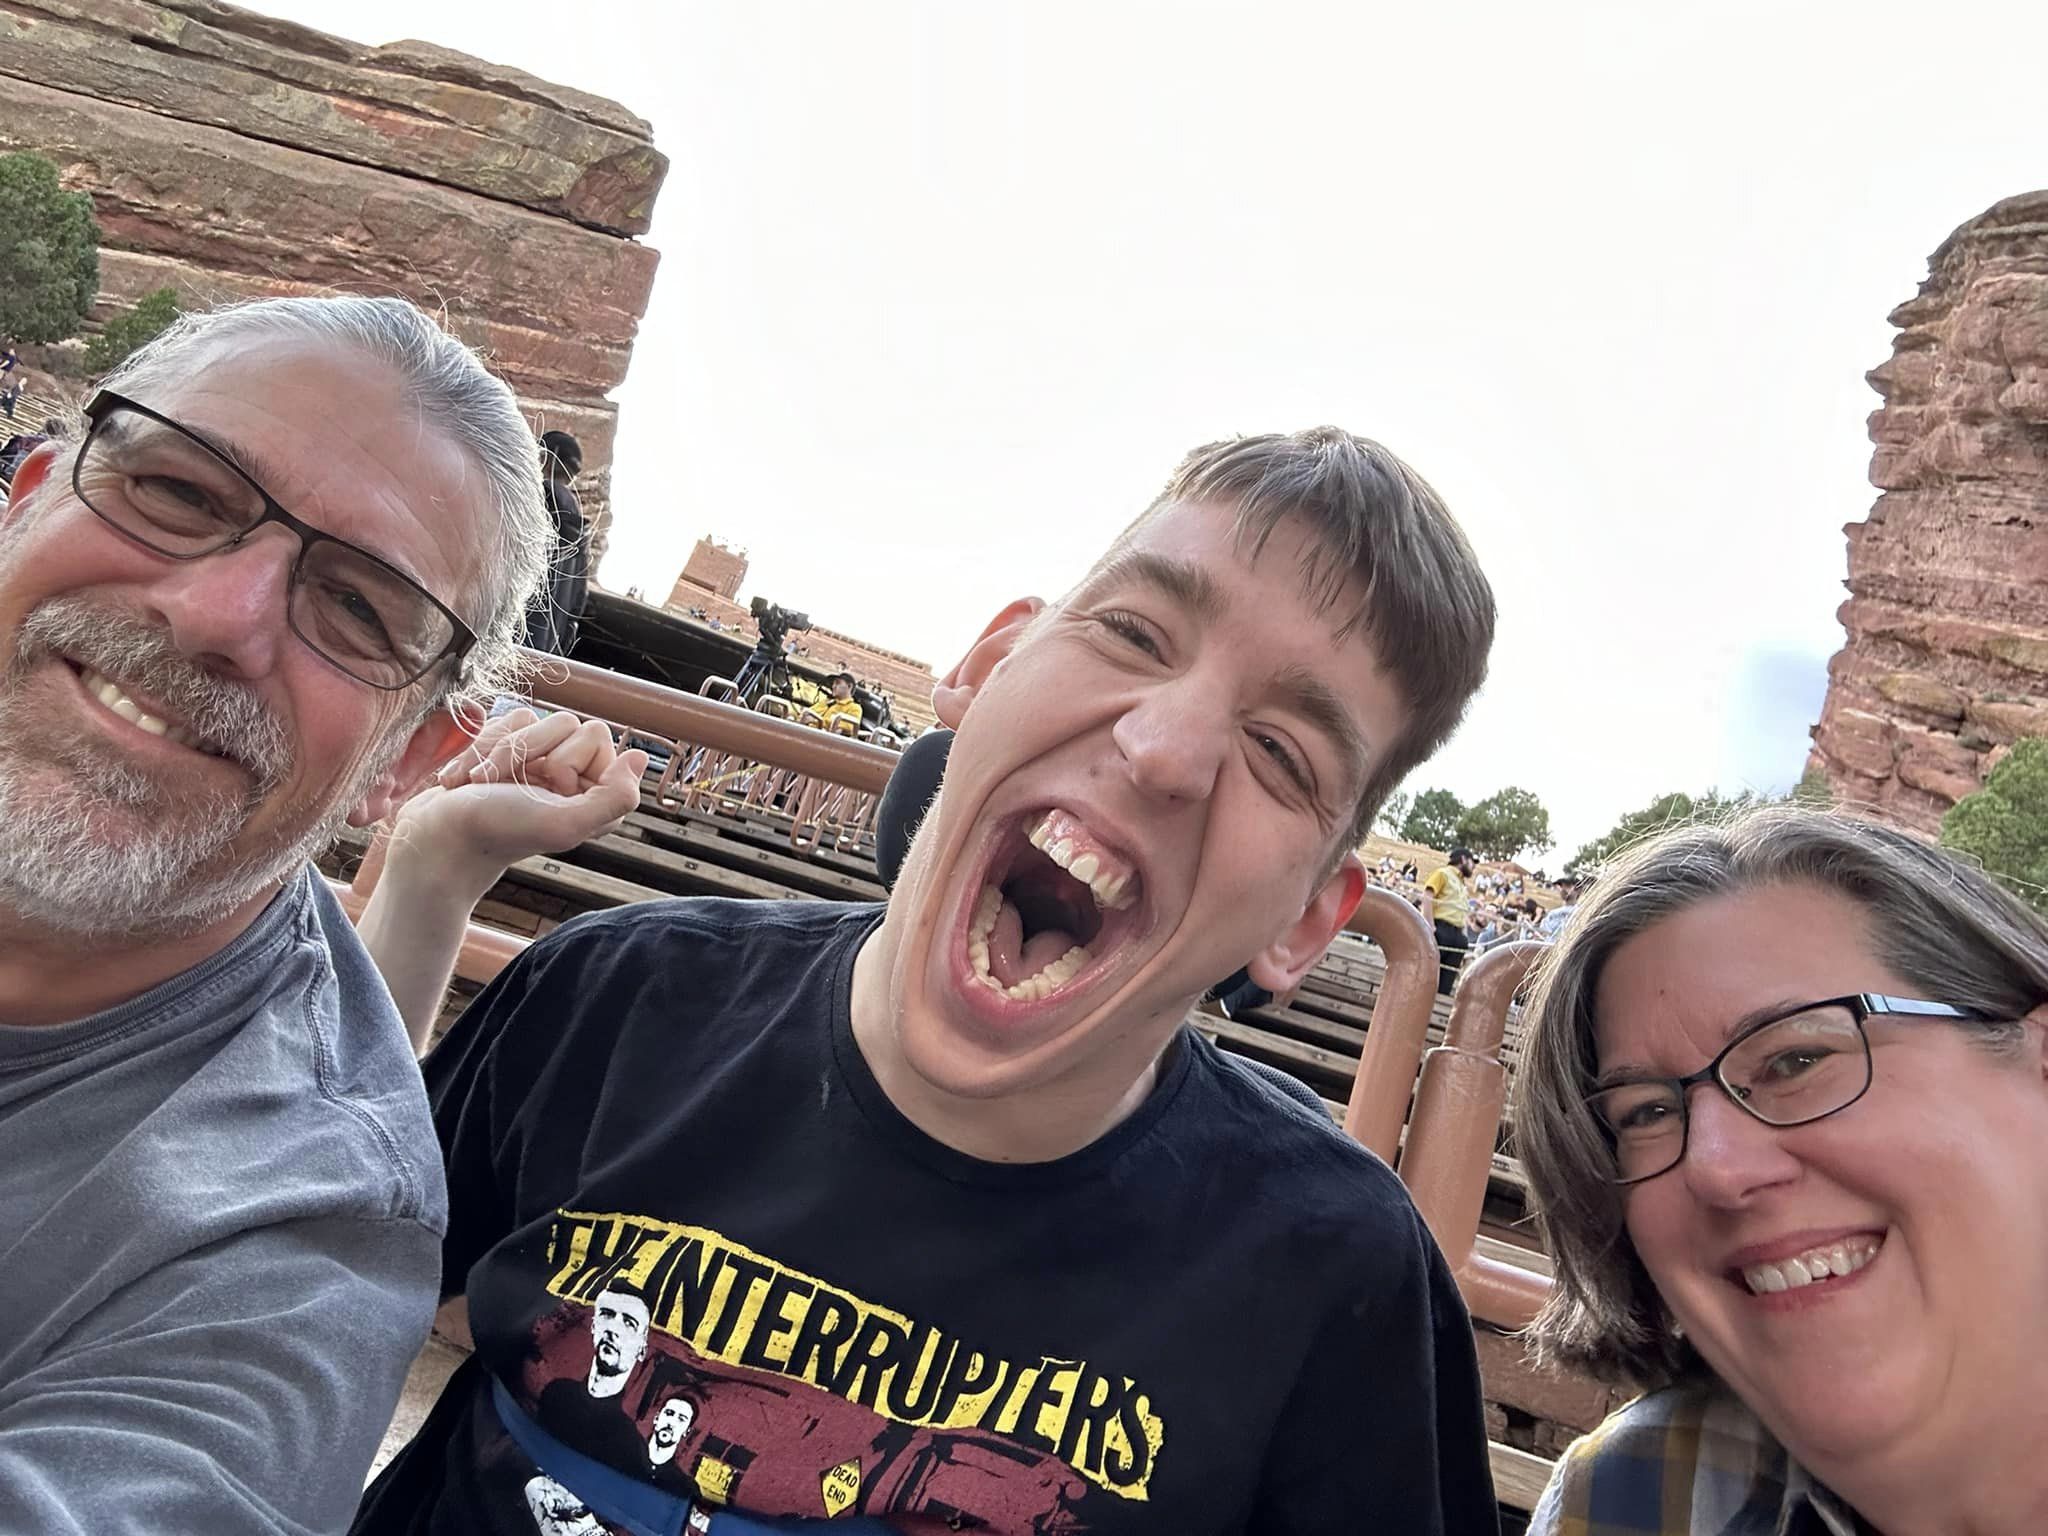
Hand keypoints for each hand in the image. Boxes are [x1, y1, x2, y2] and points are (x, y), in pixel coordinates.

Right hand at [386, 708, 648, 897]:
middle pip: (561, 720)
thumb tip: (640, 757)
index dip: (566, 758)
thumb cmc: (498, 833)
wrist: (435, 840)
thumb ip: (613, 798)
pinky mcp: (505, 755)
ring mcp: (536, 765)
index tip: (548, 791)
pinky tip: (463, 781)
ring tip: (479, 785)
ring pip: (528, 718)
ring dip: (496, 751)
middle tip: (507, 788)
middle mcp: (570, 778)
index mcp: (595, 796)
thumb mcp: (565, 822)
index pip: (595, 734)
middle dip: (526, 750)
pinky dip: (477, 750)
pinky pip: (500, 722)